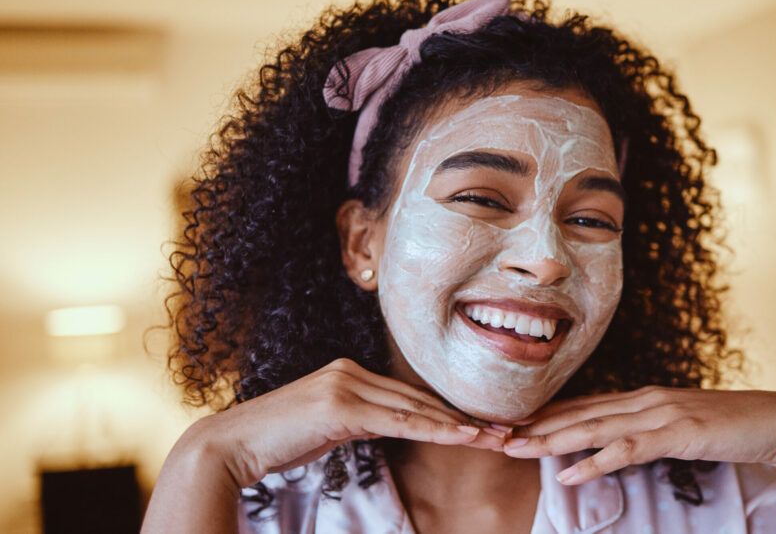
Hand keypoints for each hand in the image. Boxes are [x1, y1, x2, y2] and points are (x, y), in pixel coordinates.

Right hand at [178, 358, 502, 488]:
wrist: (229, 447)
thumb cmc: (275, 443)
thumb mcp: (325, 429)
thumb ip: (359, 421)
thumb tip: (387, 427)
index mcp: (349, 374)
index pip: (408, 395)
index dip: (446, 411)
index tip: (479, 424)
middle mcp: (351, 372)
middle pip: (419, 398)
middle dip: (462, 416)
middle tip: (503, 428)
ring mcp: (346, 385)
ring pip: (415, 408)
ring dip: (459, 425)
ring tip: (495, 436)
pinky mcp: (340, 405)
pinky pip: (399, 421)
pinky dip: (435, 429)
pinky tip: (464, 437)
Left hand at [502, 386, 775, 484]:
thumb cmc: (733, 427)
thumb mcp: (683, 427)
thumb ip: (650, 432)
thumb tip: (621, 444)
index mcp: (645, 398)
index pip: (585, 405)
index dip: (548, 415)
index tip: (513, 423)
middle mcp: (646, 400)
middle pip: (580, 413)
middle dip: (537, 425)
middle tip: (498, 435)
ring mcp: (661, 414)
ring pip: (594, 428)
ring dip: (552, 440)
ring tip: (518, 450)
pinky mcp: (678, 434)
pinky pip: (627, 450)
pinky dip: (595, 461)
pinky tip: (568, 472)